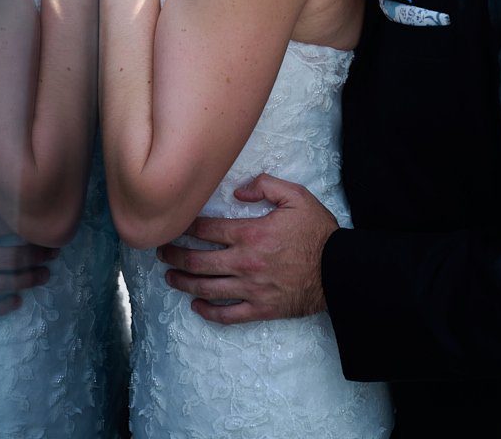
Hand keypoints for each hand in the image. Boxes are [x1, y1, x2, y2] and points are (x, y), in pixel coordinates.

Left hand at [157, 173, 338, 323]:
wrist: (340, 271)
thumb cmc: (317, 232)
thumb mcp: (296, 196)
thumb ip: (265, 185)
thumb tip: (239, 190)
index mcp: (250, 233)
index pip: (206, 229)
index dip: (185, 226)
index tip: (173, 224)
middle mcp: (244, 262)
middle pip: (198, 260)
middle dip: (174, 255)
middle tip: (161, 251)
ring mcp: (250, 288)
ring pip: (207, 288)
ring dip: (183, 282)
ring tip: (169, 276)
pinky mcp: (260, 308)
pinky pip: (228, 315)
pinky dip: (208, 312)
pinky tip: (196, 306)